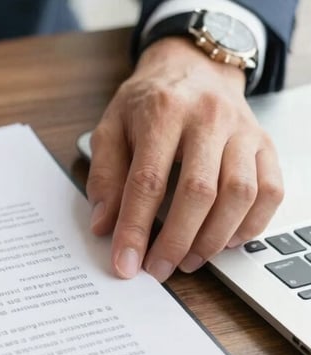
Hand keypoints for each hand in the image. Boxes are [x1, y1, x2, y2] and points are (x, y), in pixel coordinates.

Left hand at [86, 38, 283, 281]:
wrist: (192, 65)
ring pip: (239, 194)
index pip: (147, 181)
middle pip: (199, 191)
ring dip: (213, 238)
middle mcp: (207, 118)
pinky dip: (250, 224)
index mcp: (162, 112)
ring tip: (188, 261)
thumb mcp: (110, 127)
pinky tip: (225, 242)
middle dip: (176, 240)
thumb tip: (104, 225)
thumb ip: (105, 175)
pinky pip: (270, 191)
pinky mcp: (264, 144)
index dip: (135, 228)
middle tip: (158, 269)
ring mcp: (242, 131)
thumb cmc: (148, 101)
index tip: (126, 263)